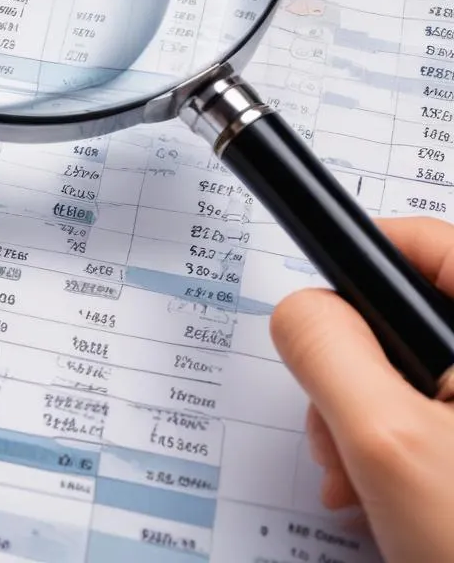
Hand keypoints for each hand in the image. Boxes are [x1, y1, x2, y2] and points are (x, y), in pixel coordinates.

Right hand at [270, 214, 453, 562]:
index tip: (319, 307)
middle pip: (415, 315)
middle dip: (352, 369)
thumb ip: (326, 348)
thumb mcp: (383, 439)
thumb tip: (301, 308)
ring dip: (367, 416)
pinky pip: (438, 418)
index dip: (359, 260)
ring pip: (420, 373)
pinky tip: (383, 496)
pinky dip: (399, 446)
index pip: (425, 243)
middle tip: (336, 429)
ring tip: (356, 479)